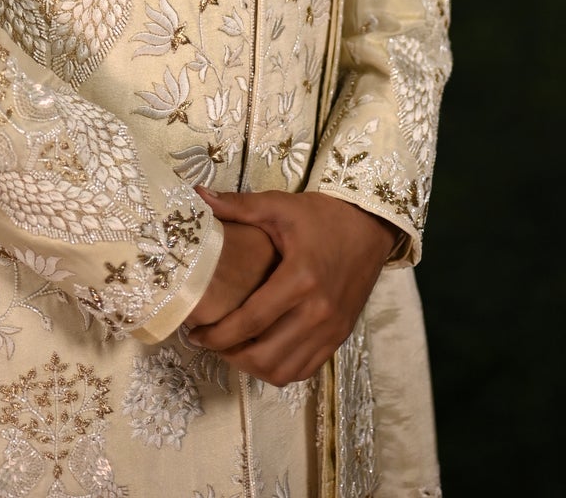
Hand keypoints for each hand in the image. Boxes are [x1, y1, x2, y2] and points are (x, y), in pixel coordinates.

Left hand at [185, 189, 397, 385]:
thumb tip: (197, 196)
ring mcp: (331, 329)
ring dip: (253, 367)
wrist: (371, 225)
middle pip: (264, 356)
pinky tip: (263, 352)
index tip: (194, 333)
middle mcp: (317, 312)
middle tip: (210, 341)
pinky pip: (305, 369)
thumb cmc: (322, 215)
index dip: (218, 335)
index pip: (250, 321)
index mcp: (300, 279)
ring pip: (284, 370)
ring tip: (233, 348)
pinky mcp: (340, 336)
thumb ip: (237, 206)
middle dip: (229, 355)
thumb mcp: (279, 206)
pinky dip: (280, 370)